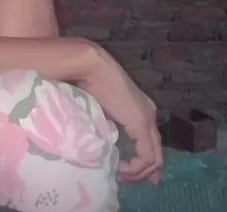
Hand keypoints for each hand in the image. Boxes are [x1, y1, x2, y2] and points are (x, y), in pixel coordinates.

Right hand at [79, 46, 162, 183]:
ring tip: (122, 175)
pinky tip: (122, 168)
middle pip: (156, 150)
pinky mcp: (141, 124)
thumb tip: (106, 141)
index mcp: (139, 108)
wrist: (92, 67)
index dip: (144, 160)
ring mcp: (147, 118)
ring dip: (139, 171)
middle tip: (131, 180)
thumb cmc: (90, 81)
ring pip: (155, 156)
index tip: (131, 171)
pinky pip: (148, 156)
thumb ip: (109, 123)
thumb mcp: (101, 108)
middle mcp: (148, 113)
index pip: (150, 140)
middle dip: (146, 171)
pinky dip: (137, 167)